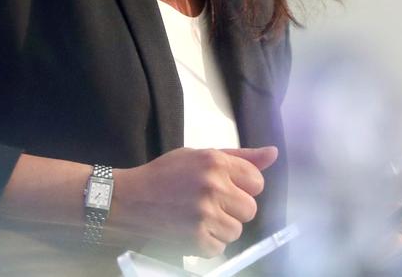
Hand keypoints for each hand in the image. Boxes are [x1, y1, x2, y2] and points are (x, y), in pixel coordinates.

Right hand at [109, 146, 277, 256]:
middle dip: (233, 209)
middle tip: (210, 204)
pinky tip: (190, 230)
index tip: (225, 189)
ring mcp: (204, 214)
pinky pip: (219, 248)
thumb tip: (273, 153)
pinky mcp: (196, 238)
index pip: (257, 182)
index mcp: (215, 162)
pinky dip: (206, 244)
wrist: (128, 199)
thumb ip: (239, 157)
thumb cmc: (164, 175)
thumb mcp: (199, 156)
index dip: (242, 187)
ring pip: (236, 231)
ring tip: (197, 217)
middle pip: (250, 209)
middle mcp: (213, 186)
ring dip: (220, 228)